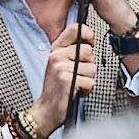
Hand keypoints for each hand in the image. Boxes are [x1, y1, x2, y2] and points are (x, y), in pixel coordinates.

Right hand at [25, 20, 98, 138]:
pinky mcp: (66, 79)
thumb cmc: (57, 88)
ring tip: (76, 84)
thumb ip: (73, 51)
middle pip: (89, 51)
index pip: (75, 29)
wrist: (46, 110)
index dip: (88, 35)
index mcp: (56, 49)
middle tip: (78, 75)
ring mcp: (60, 67)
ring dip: (88, 79)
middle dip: (89, 65)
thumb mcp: (61, 65)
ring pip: (92, 68)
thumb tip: (90, 42)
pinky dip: (87, 90)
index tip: (90, 43)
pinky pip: (90, 81)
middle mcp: (56, 55)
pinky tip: (76, 92)